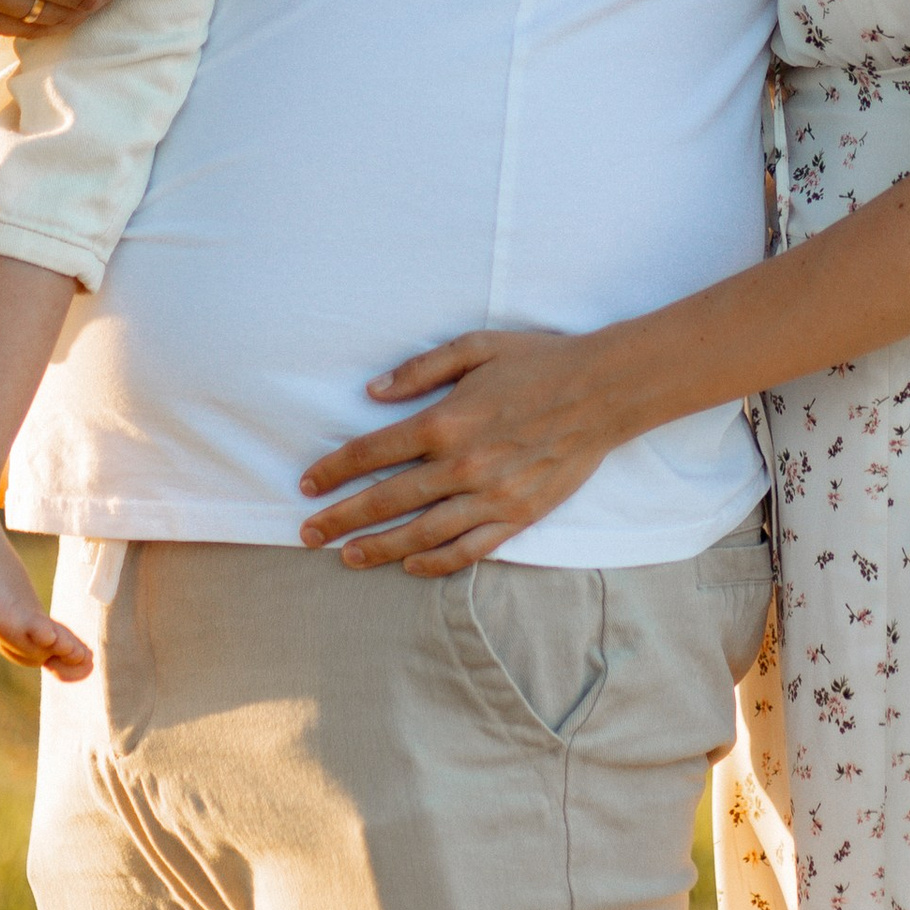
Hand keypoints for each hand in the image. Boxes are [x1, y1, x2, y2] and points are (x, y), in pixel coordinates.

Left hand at [297, 329, 623, 574]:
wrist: (604, 391)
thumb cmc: (539, 361)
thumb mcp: (476, 345)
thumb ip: (421, 368)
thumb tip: (373, 391)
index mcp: (446, 420)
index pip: (371, 452)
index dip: (332, 470)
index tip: (306, 483)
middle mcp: (461, 465)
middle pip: (385, 499)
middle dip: (340, 519)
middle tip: (307, 534)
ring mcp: (489, 497)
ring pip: (419, 533)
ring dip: (376, 548)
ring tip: (345, 558)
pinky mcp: (517, 517)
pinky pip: (467, 550)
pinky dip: (434, 562)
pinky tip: (409, 565)